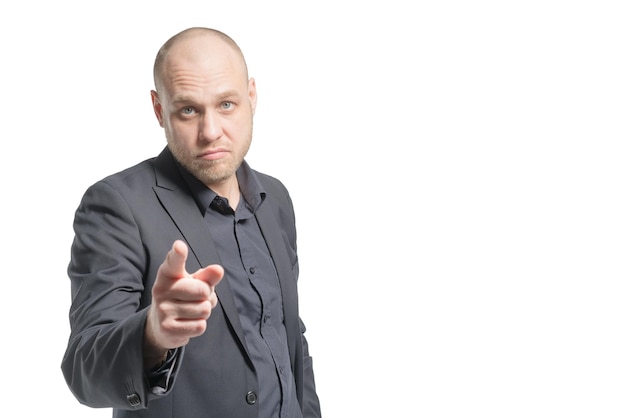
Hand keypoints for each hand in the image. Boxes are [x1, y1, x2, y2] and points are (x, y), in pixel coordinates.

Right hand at [144, 240, 223, 362]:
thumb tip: (218, 270)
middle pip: (203, 290)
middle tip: (196, 299)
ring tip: (191, 311)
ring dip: (204, 312)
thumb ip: (206, 276)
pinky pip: (200, 326)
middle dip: (207, 296)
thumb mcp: (193, 283)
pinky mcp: (168, 328)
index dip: (178, 254)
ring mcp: (163, 310)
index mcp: (168, 274)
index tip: (180, 246)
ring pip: (204, 309)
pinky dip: (199, 325)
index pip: (174, 262)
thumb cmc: (182, 297)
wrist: (161, 326)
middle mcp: (161, 290)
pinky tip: (187, 323)